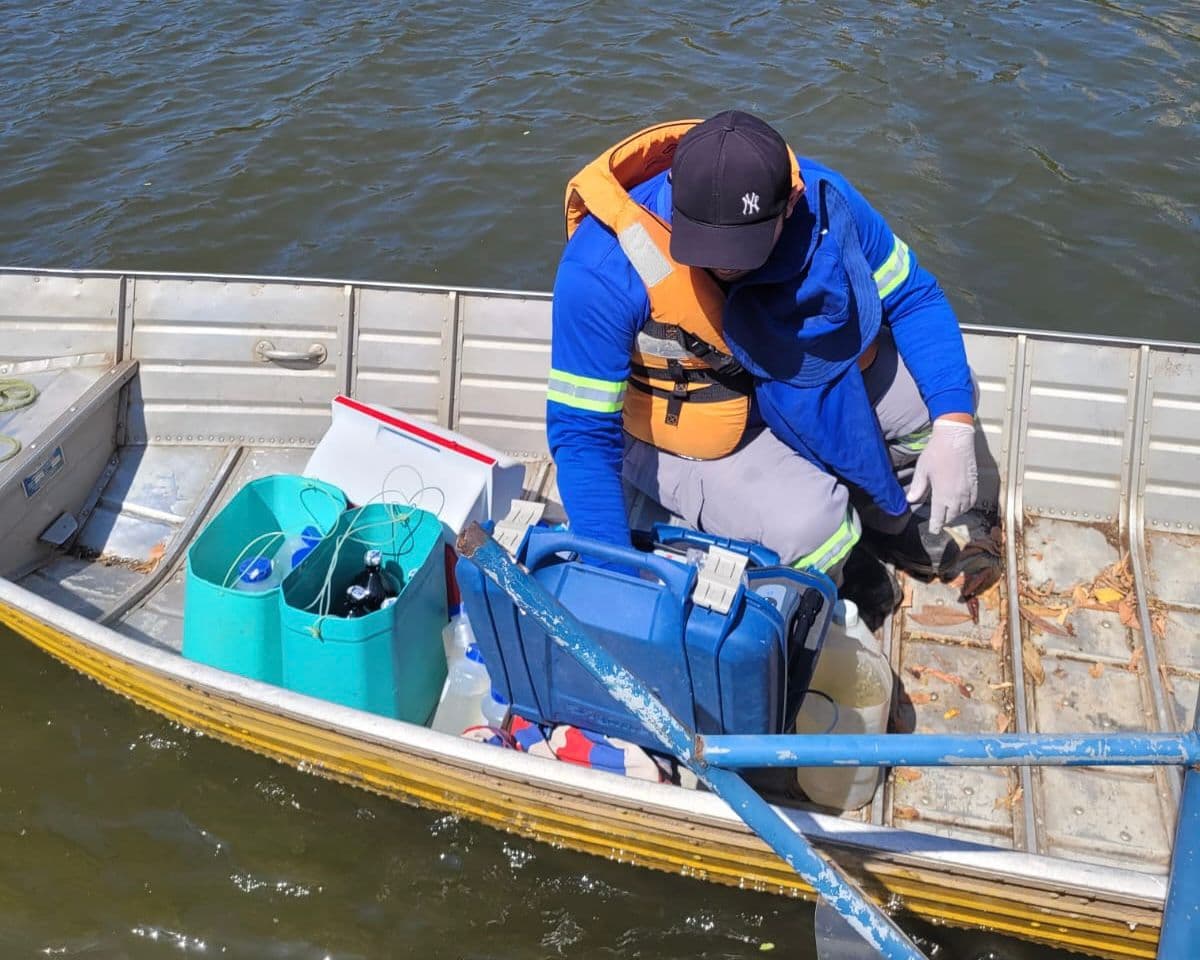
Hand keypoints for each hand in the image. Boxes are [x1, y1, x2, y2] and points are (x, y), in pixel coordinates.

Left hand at [905, 416, 977, 534]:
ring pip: (963, 510)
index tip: (933, 530)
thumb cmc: (936, 452)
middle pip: (952, 516)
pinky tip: (960, 504)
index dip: (936, 525)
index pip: (940, 517)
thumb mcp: (922, 470)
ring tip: (948, 513)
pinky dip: (966, 506)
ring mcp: (968, 490)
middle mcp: (958, 496)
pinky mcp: (975, 483)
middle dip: (944, 520)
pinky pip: (972, 501)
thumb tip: (911, 500)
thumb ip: (918, 487)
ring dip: (955, 514)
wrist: (956, 437)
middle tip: (938, 521)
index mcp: (943, 495)